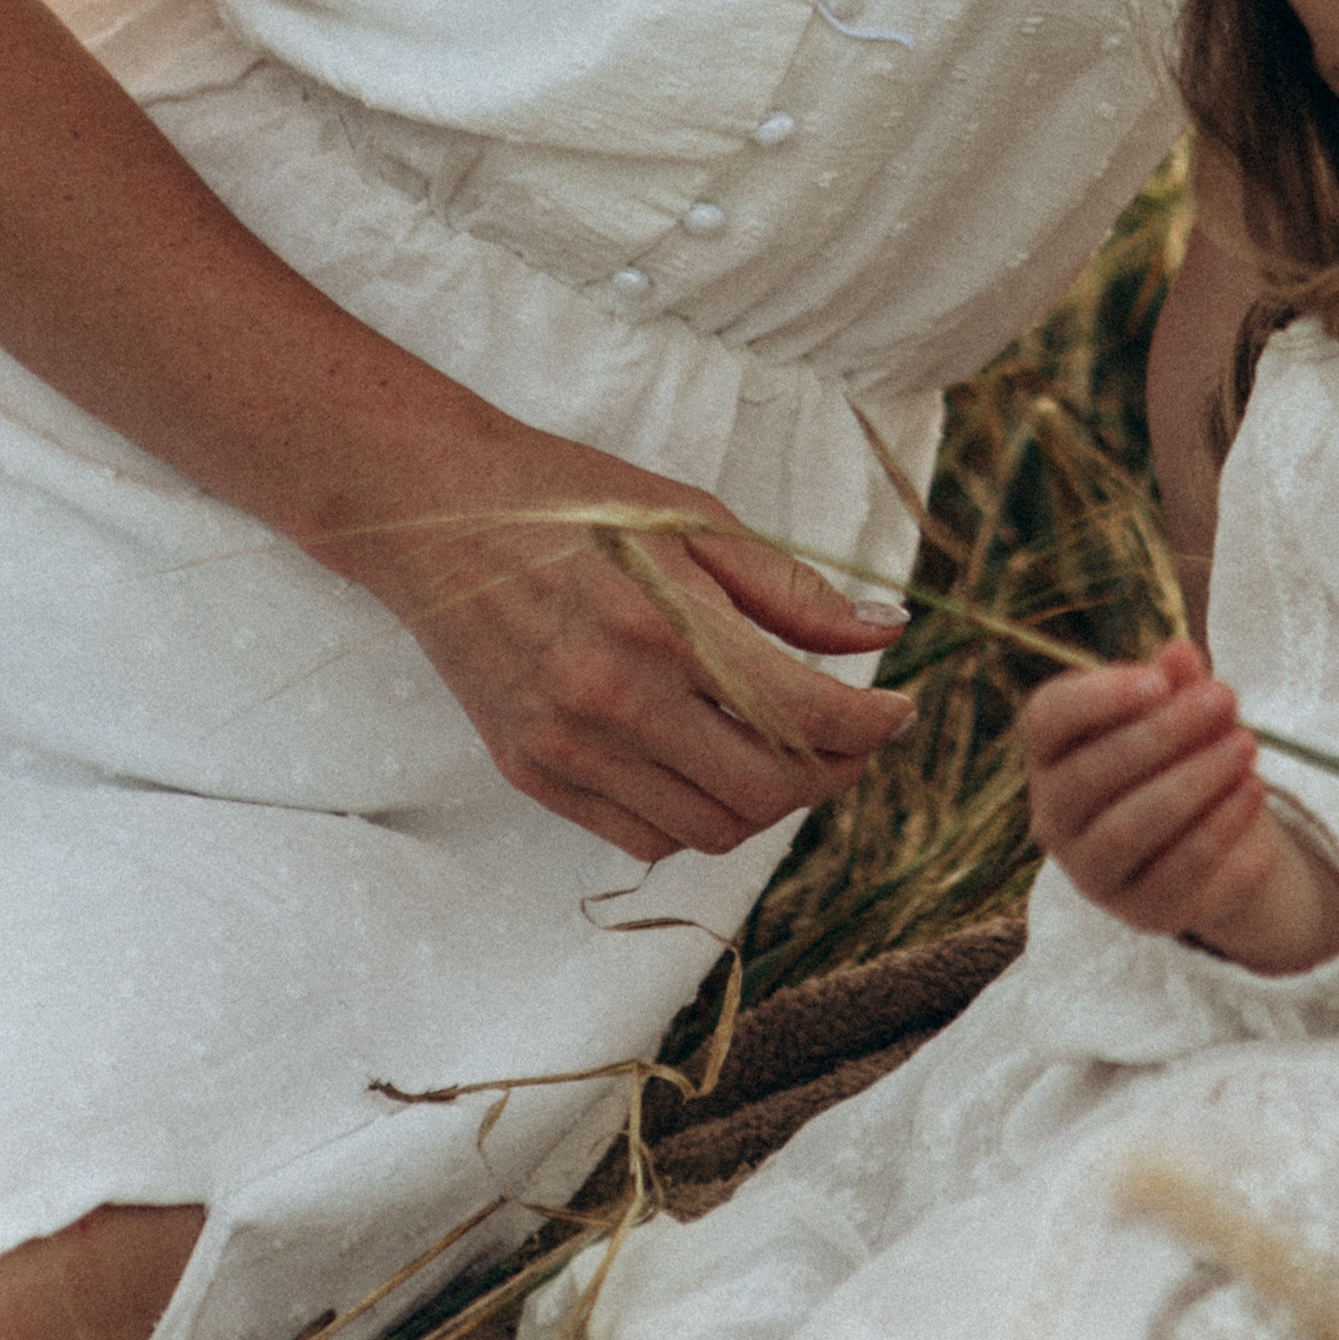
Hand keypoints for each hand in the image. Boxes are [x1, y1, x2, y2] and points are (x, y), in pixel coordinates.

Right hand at [320, 419, 916, 863]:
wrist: (439, 515)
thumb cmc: (577, 503)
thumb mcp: (695, 518)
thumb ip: (792, 590)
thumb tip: (884, 632)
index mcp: (665, 623)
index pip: (802, 713)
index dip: (871, 722)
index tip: (900, 709)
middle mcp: (614, 698)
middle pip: (765, 790)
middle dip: (832, 772)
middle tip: (853, 736)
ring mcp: (566, 745)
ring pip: (707, 830)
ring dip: (766, 802)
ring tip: (784, 750)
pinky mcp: (531, 771)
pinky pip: (639, 836)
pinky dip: (694, 815)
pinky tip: (708, 762)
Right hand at [1023, 634, 1338, 973]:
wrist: (1218, 836)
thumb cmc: (1183, 754)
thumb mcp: (1183, 712)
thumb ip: (1178, 684)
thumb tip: (1180, 652)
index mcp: (1051, 751)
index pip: (1047, 719)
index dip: (1098, 698)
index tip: (1158, 680)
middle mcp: (1054, 815)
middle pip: (1090, 774)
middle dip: (1163, 734)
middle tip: (1225, 699)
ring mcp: (1091, 871)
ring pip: (1126, 828)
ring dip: (1192, 783)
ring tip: (1245, 745)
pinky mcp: (1139, 910)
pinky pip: (1174, 872)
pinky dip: (1218, 830)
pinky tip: (1252, 791)